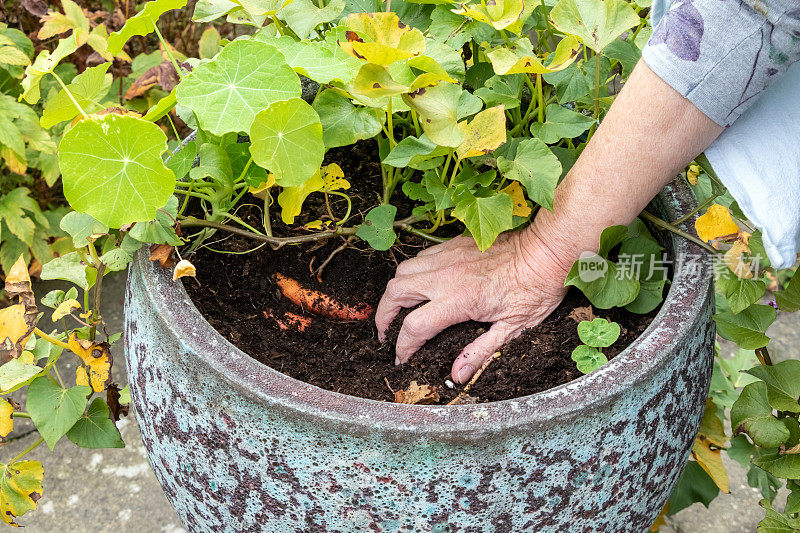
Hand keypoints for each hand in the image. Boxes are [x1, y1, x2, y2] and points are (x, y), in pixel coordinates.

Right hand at [375, 227, 571, 383]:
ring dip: (394, 292)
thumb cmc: (535, 289)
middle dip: (384, 316)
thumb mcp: (513, 329)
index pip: (414, 327)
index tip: (402, 358)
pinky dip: (411, 273)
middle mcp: (445, 276)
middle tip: (386, 332)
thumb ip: (481, 352)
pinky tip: (419, 285)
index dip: (403, 347)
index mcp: (459, 300)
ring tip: (398, 308)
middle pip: (395, 293)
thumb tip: (457, 374)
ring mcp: (447, 257)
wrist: (546, 251)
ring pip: (402, 271)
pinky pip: (419, 258)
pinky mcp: (452, 245)